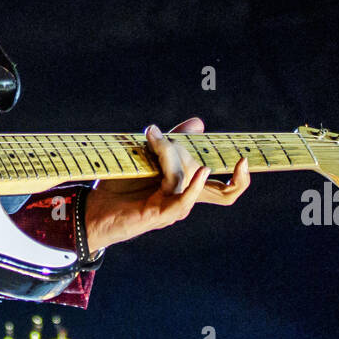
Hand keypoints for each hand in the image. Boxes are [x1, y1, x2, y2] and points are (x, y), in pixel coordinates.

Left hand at [83, 117, 249, 252]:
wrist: (93, 209)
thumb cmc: (121, 185)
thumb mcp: (148, 156)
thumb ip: (173, 140)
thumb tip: (200, 123)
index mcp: (186, 188)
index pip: (225, 189)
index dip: (241, 177)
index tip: (245, 155)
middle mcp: (184, 199)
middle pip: (225, 196)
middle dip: (240, 179)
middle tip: (244, 160)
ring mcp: (173, 208)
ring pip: (188, 180)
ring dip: (173, 155)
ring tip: (154, 138)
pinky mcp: (159, 214)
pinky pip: (181, 199)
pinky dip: (190, 184)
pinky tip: (197, 170)